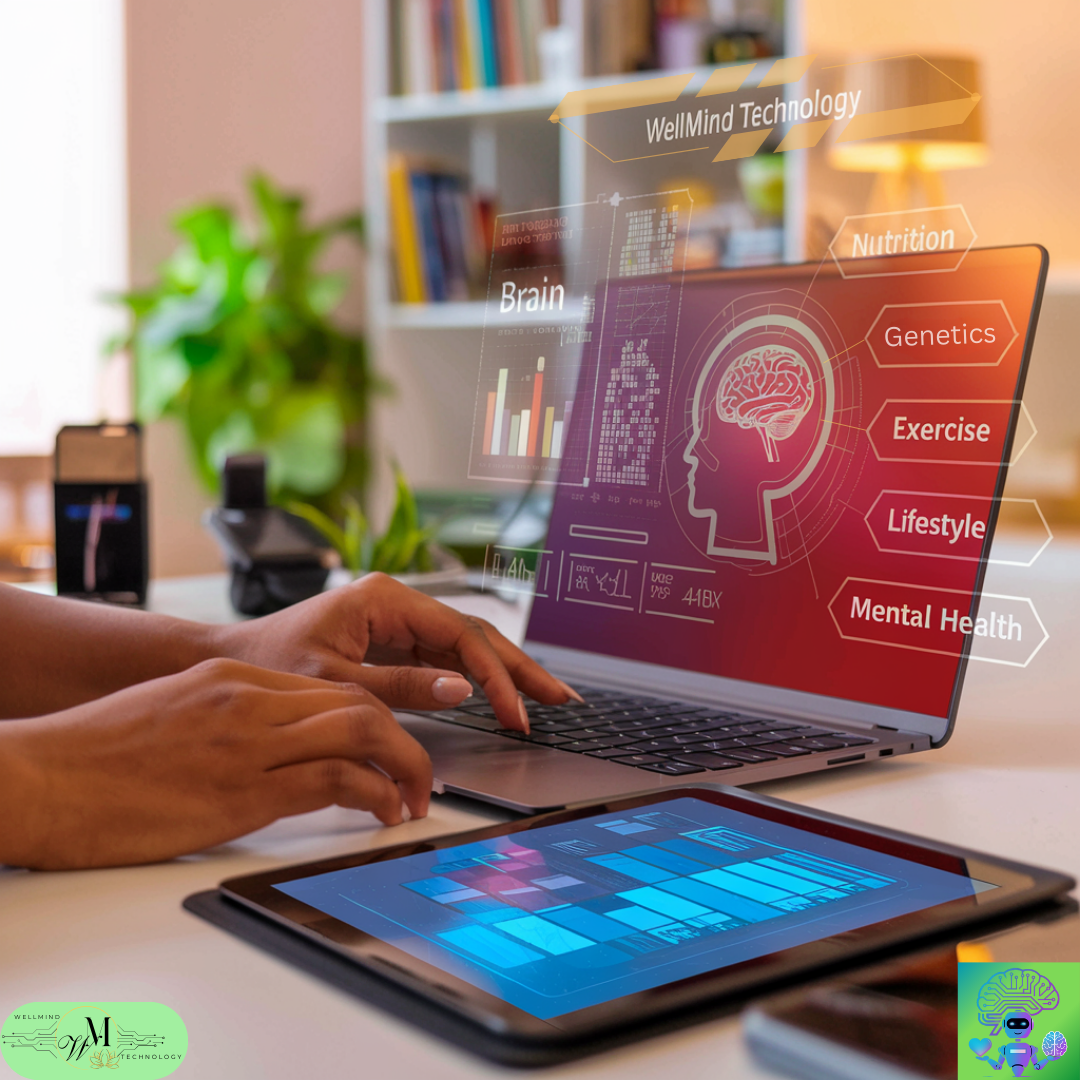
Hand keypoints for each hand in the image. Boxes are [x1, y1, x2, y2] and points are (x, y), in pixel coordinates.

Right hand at [0, 658, 430, 869]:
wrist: (40, 775)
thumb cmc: (94, 755)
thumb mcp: (173, 715)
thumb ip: (230, 720)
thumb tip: (274, 747)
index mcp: (232, 679)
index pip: (332, 688)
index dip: (375, 718)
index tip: (391, 747)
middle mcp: (249, 700)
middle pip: (359, 701)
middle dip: (404, 740)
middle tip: (419, 777)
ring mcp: (248, 741)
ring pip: (361, 729)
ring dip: (403, 766)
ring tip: (415, 799)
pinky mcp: (241, 790)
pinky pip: (334, 779)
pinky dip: (373, 794)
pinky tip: (382, 813)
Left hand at [214, 573, 579, 731]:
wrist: (232, 663)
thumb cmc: (270, 666)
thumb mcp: (335, 684)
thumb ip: (399, 687)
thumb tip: (460, 690)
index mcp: (384, 599)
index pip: (459, 637)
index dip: (494, 677)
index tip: (515, 715)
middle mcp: (396, 603)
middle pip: (474, 635)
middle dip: (518, 669)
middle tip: (562, 699)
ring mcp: (397, 621)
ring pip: (465, 647)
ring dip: (505, 675)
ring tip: (546, 699)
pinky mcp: (393, 641)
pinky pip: (445, 659)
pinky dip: (476, 680)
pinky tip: (502, 697)